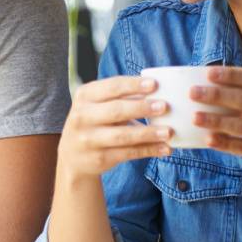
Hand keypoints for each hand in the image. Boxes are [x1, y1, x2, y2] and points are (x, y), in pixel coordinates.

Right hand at [58, 75, 172, 179]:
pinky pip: (128, 153)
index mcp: (85, 96)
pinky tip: (165, 148)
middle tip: (164, 106)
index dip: (133, 85)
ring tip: (168, 131)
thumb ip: (122, 97)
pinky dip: (149, 150)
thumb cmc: (94, 122)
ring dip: (148, 133)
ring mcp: (89, 139)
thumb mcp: (98, 104)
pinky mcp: (99, 158)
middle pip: (116, 110)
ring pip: (123, 135)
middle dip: (141, 108)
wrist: (73, 155)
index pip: (111, 87)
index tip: (154, 84)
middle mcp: (83, 116)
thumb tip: (158, 90)